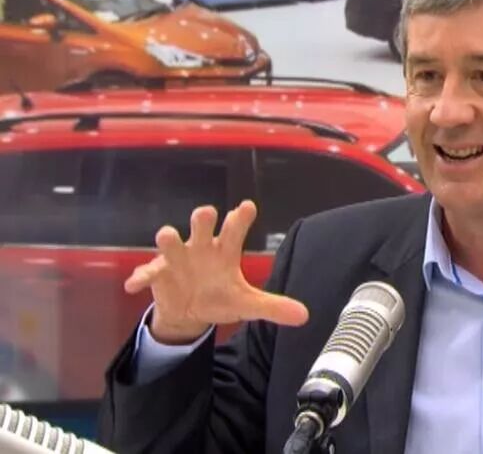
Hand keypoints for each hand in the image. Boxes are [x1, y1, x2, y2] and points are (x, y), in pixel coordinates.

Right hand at [124, 200, 308, 343]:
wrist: (190, 313)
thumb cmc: (220, 297)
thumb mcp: (247, 304)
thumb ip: (273, 307)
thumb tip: (305, 317)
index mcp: (225, 251)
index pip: (235, 229)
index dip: (240, 218)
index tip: (247, 207)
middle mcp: (201, 247)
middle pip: (201, 225)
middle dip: (202, 219)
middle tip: (206, 213)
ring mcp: (177, 259)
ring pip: (171, 242)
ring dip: (168, 239)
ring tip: (167, 235)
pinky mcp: (158, 274)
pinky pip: (147, 273)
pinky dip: (141, 276)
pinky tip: (134, 284)